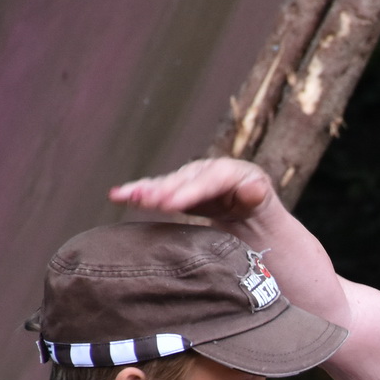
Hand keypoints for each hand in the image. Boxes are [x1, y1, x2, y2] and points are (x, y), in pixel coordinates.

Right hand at [111, 158, 280, 229]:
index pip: (211, 180)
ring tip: (123, 196)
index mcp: (231, 172)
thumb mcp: (262, 201)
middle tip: (147, 201)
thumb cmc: (256, 206)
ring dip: (144, 191)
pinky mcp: (176, 189)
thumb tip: (254, 187)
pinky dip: (138, 193)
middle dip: (164, 190)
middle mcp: (206, 170)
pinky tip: (117, 196)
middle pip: (183, 180)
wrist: (248, 209)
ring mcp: (189, 179)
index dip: (191, 191)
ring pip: (165, 184)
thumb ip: (257, 194)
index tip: (173, 204)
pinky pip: (156, 190)